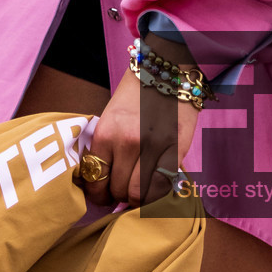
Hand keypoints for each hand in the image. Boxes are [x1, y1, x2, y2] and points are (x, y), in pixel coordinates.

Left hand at [82, 34, 201, 206]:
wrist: (168, 72)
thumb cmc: (136, 96)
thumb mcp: (111, 118)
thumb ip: (107, 148)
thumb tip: (104, 182)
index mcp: (106, 133)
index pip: (95, 178)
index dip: (97, 194)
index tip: (102, 196)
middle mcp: (128, 143)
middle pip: (117, 190)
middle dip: (117, 197)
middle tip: (120, 194)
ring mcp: (154, 148)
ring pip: (140, 194)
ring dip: (136, 199)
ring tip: (137, 193)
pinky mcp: (176, 151)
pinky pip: (162, 187)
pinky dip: (156, 193)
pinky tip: (153, 187)